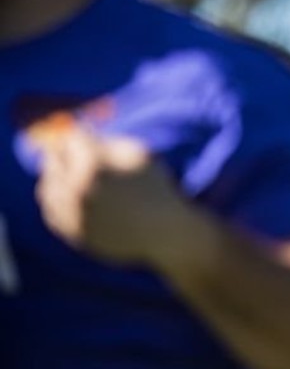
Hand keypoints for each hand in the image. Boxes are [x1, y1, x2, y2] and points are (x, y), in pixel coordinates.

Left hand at [36, 126, 202, 267]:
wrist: (164, 232)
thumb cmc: (155, 187)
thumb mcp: (137, 153)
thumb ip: (105, 141)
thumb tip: (77, 137)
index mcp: (92, 164)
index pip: (70, 139)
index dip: (81, 137)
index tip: (90, 141)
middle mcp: (75, 188)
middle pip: (52, 161)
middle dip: (65, 156)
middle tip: (77, 157)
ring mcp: (71, 213)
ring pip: (46, 188)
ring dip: (57, 180)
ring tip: (76, 180)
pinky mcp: (71, 232)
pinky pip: (52, 212)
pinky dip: (59, 203)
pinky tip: (77, 201)